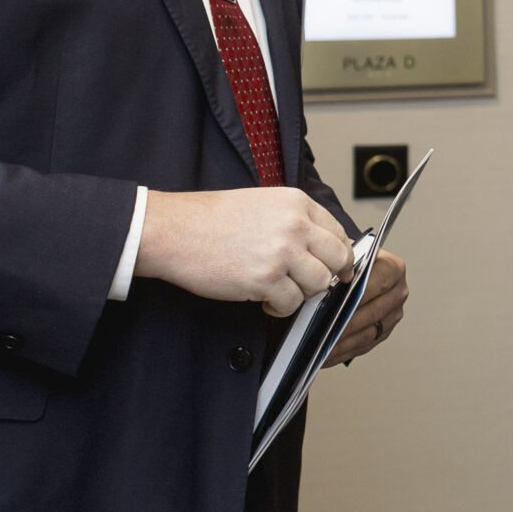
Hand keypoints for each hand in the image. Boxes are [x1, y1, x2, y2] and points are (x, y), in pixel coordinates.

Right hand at [136, 188, 352, 316]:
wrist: (174, 231)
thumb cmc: (211, 219)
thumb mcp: (262, 204)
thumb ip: (295, 221)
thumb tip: (324, 246)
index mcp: (296, 202)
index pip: (338, 232)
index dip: (338, 254)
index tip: (335, 267)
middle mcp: (295, 225)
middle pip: (338, 259)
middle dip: (329, 275)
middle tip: (311, 284)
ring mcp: (282, 253)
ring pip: (319, 284)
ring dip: (302, 293)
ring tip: (280, 290)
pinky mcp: (265, 279)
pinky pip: (292, 304)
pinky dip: (280, 308)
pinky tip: (264, 301)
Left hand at [327, 253, 408, 366]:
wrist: (361, 267)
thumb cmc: (352, 261)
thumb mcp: (348, 254)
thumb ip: (342, 265)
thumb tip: (327, 284)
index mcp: (393, 269)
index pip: (371, 287)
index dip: (351, 300)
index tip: (332, 311)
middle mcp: (398, 292)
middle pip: (371, 314)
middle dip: (345, 326)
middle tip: (323, 334)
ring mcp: (394, 314)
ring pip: (368, 334)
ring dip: (343, 344)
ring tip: (322, 349)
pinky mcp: (385, 331)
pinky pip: (365, 346)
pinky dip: (345, 352)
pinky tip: (327, 355)